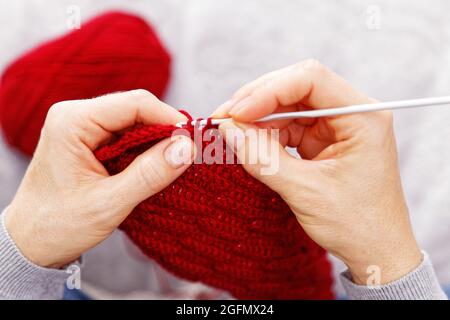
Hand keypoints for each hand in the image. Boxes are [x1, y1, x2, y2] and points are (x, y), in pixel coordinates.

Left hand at [5, 90, 194, 268]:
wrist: (31, 242)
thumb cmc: (58, 225)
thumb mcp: (108, 203)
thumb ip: (149, 174)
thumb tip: (187, 148)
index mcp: (72, 122)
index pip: (133, 103)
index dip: (168, 118)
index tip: (193, 140)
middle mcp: (76, 116)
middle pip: (136, 109)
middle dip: (165, 130)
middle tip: (189, 154)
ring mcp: (83, 127)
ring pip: (135, 122)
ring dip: (158, 141)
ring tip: (176, 163)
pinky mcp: (91, 141)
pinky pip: (128, 135)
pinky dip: (146, 150)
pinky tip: (157, 166)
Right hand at [214, 60, 421, 284]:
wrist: (375, 251)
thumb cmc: (356, 225)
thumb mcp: (306, 191)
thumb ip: (263, 158)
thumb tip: (228, 129)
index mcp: (363, 117)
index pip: (311, 80)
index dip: (269, 91)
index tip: (237, 113)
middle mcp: (351, 114)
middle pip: (296, 88)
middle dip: (258, 102)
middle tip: (224, 119)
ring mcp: (336, 126)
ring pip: (288, 106)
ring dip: (258, 118)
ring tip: (232, 134)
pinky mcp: (323, 141)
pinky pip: (288, 126)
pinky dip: (265, 134)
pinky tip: (249, 144)